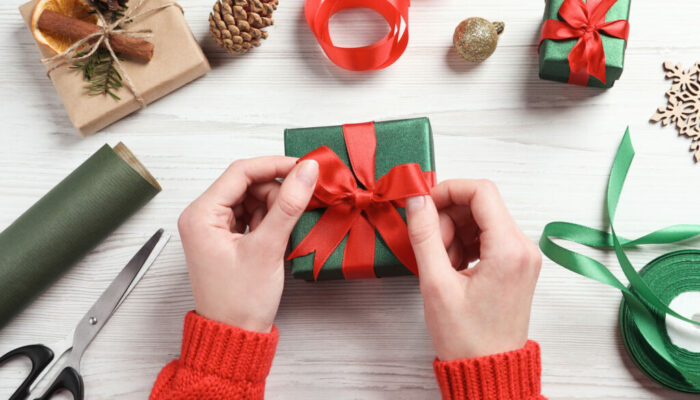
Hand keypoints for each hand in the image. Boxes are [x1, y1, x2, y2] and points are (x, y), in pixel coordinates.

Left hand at [177, 157, 317, 332]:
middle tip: (300, 204)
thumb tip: (306, 171)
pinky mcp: (227, 239)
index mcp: (200, 215)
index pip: (240, 172)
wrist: (234, 336)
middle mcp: (203, 217)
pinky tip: (279, 234)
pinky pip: (253, 215)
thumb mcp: (267, 248)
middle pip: (247, 184)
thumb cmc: (239, 303)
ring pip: (253, 199)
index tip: (303, 167)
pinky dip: (270, 220)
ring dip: (275, 207)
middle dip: (276, 191)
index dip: (274, 165)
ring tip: (286, 229)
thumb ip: (288, 205)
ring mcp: (215, 228)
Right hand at [405, 180, 541, 360]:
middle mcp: (523, 248)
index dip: (448, 190)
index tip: (424, 204)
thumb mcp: (436, 284)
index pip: (481, 191)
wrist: (488, 370)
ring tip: (441, 263)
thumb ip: (424, 235)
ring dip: (454, 232)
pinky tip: (451, 267)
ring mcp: (522, 257)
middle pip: (481, 204)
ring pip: (482, 220)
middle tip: (430, 245)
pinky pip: (487, 237)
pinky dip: (464, 243)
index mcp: (510, 249)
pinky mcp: (515, 265)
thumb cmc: (468, 339)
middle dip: (448, 217)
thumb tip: (417, 200)